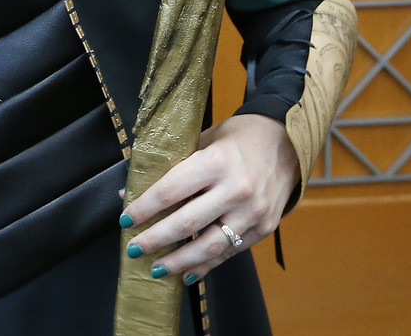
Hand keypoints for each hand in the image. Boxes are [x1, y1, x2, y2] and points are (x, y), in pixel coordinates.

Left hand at [122, 114, 299, 284]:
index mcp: (215, 162)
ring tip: (156, 268)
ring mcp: (252, 213)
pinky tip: (188, 272)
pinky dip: (206, 264)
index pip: (171, 191)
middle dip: (155, 239)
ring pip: (209, 246)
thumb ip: (171, 164)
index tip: (126, 218)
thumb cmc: (236, 138)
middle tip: (134, 248)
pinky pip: (230, 252)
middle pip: (186, 223)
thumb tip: (133, 189)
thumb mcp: (202, 140)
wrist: (285, 143)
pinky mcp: (264, 229)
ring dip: (179, 261)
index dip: (145, 208)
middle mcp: (235, 190)